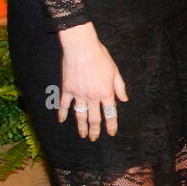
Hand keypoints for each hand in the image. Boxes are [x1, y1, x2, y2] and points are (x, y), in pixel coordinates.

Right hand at [57, 24, 127, 139]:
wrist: (81, 47)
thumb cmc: (100, 56)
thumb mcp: (114, 71)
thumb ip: (120, 87)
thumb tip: (124, 99)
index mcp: (106, 92)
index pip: (110, 114)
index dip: (111, 125)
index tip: (111, 132)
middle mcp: (93, 96)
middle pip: (95, 119)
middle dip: (95, 131)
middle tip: (94, 138)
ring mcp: (79, 94)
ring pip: (80, 115)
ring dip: (81, 127)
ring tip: (83, 135)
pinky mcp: (67, 89)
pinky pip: (64, 104)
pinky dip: (62, 113)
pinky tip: (61, 120)